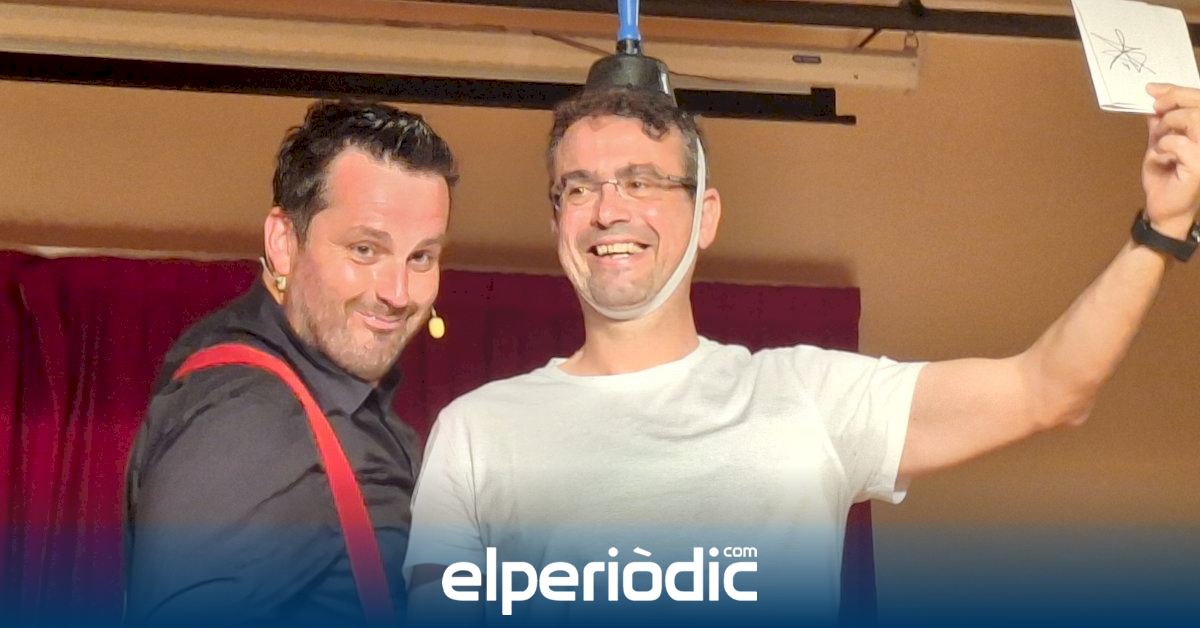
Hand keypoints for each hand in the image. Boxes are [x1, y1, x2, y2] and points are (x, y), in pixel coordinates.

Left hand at [1144, 83, 1199, 237]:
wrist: (1162, 206)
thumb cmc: (1164, 175)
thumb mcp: (1160, 140)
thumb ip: (1162, 120)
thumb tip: (1155, 95)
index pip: (1199, 99)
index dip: (1177, 91)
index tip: (1152, 89)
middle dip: (1173, 100)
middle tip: (1155, 108)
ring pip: (1195, 119)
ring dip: (1170, 123)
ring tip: (1159, 136)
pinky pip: (1183, 144)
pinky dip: (1165, 144)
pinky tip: (1161, 154)